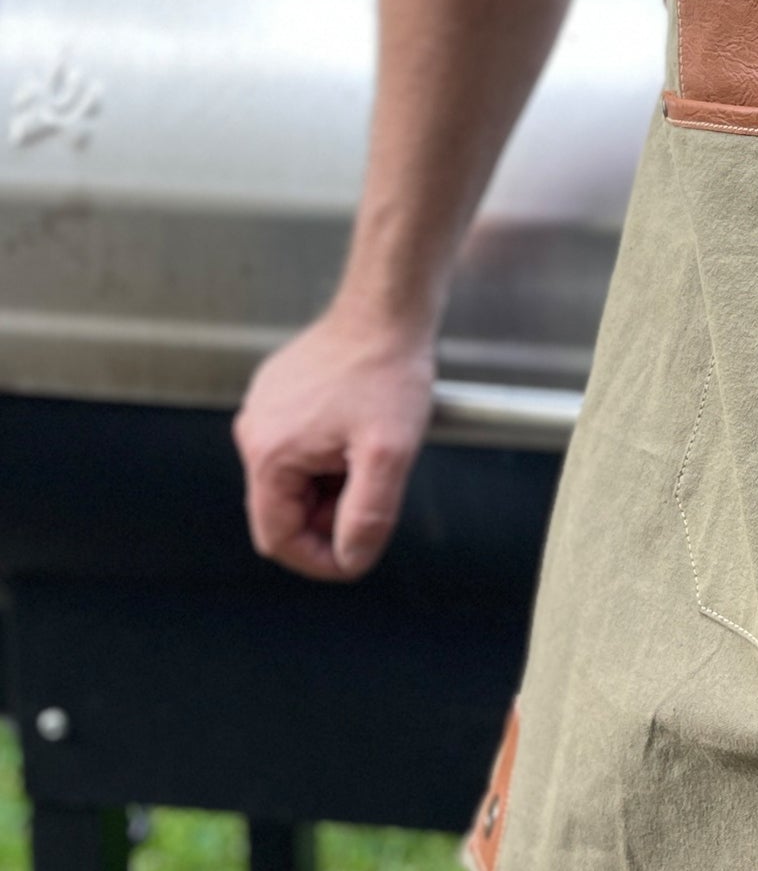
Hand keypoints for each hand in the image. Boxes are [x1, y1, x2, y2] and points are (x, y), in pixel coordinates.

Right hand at [233, 304, 435, 580]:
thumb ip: (368, 515)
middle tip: (376, 493)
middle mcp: (255, 432)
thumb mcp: (388, 453)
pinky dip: (331, 453)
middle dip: (331, 515)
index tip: (355, 558)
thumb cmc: (387, 371)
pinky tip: (361, 430)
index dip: (319, 559)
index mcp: (269, 453)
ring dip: (333, 483)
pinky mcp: (280, 393)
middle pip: (286, 508)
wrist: (388, 311)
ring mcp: (264, 409)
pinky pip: (300, 444)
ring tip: (372, 452)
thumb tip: (351, 558)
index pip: (278, 538)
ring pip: (295, 477)